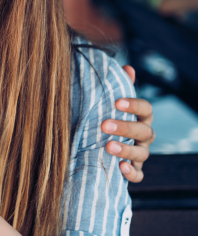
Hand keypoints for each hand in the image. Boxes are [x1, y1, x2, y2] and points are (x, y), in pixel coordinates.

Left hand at [102, 65, 154, 182]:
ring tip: (108, 146)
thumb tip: (126, 67)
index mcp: (140, 117)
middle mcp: (144, 136)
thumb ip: (117, 86)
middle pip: (144, 131)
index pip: (146, 109)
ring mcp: (140, 154)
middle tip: (104, 125)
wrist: (95, 145)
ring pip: (141, 153)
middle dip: (125, 128)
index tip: (117, 102)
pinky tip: (120, 168)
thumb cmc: (105, 117)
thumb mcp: (108, 102)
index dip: (134, 104)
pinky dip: (131, 172)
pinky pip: (138, 174)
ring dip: (126, 150)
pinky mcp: (133, 170)